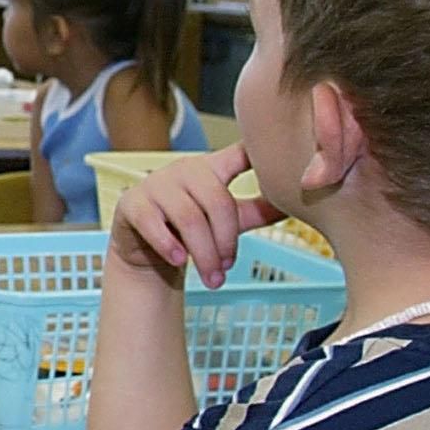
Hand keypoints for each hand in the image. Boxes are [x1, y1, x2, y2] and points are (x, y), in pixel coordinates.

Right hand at [108, 143, 272, 289]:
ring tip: (212, 278)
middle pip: (217, 201)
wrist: (145, 251)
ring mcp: (155, 184)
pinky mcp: (132, 204)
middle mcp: (184, 169)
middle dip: (226, 240)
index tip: (277, 155)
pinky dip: (169, 244)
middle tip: (228, 268)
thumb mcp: (229, 219)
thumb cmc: (191, 230)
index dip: (257, 151)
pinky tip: (179, 260)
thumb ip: (260, 209)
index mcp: (211, 168)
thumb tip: (297, 202)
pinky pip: (153, 223)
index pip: (239, 153)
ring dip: (203, 253)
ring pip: (188, 217)